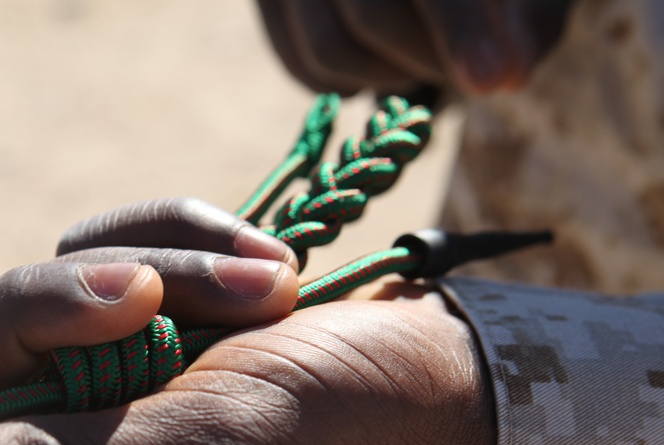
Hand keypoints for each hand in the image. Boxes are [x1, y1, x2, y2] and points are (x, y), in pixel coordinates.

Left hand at [0, 199, 495, 444]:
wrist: (444, 382)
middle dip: (59, 319)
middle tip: (149, 296)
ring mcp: (98, 407)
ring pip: (37, 304)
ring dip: (153, 270)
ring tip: (269, 286)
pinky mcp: (129, 335)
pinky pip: (100, 255)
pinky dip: (176, 241)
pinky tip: (264, 267)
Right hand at [256, 0, 575, 93]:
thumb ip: (528, 12)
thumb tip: (508, 75)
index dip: (459, 30)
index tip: (493, 81)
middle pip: (371, 15)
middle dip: (429, 58)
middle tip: (472, 69)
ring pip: (328, 51)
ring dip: (388, 77)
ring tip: (425, 61)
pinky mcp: (270, 3)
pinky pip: (303, 68)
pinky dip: (350, 84)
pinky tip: (385, 65)